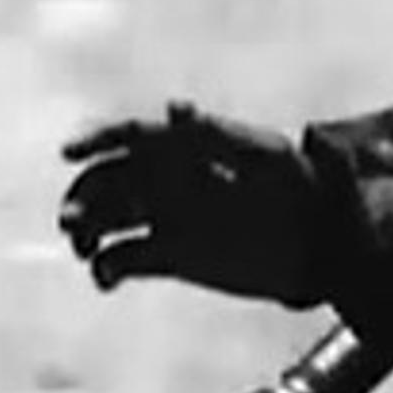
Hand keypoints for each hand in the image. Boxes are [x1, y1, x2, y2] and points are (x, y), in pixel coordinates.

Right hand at [56, 101, 330, 306]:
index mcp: (192, 146)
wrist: (324, 245)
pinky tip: (107, 280)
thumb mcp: (287, 162)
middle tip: (72, 220)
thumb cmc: (311, 191)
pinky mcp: (169, 256)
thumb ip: (247, 140)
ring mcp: (167, 217)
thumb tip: (208, 112)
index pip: (133, 134)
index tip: (69, 152)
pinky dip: (105, 268)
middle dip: (83, 193)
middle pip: (109, 178)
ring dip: (84, 228)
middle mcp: (172, 178)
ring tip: (83, 248)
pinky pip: (122, 258)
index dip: (97, 138)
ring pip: (106, 217)